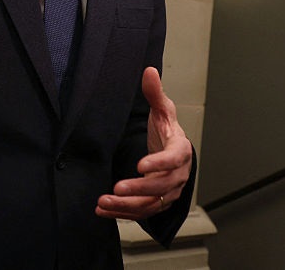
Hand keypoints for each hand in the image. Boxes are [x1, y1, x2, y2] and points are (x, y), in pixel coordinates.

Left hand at [96, 67, 192, 219]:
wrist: (173, 152)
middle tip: (117, 187)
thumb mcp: (162, 110)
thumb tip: (149, 71)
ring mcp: (168, 192)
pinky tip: (103, 210)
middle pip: (162, 187)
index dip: (158, 163)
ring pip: (150, 204)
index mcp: (180, 151)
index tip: (140, 165)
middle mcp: (177, 175)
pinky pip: (141, 212)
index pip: (173, 160)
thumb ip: (154, 93)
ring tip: (104, 201)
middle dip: (139, 189)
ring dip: (127, 206)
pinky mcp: (156, 203)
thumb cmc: (167, 131)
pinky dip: (122, 213)